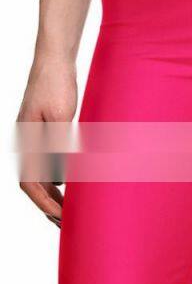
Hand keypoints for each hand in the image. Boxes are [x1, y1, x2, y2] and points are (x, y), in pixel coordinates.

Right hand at [17, 57, 77, 226]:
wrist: (55, 60)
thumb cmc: (57, 85)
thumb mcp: (59, 118)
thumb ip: (58, 146)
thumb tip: (59, 177)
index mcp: (27, 142)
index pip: (30, 183)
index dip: (45, 203)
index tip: (60, 218)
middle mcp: (27, 142)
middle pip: (34, 183)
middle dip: (49, 205)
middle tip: (67, 223)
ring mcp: (35, 137)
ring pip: (41, 173)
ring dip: (54, 194)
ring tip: (70, 210)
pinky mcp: (45, 130)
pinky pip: (49, 161)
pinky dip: (59, 176)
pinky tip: (73, 183)